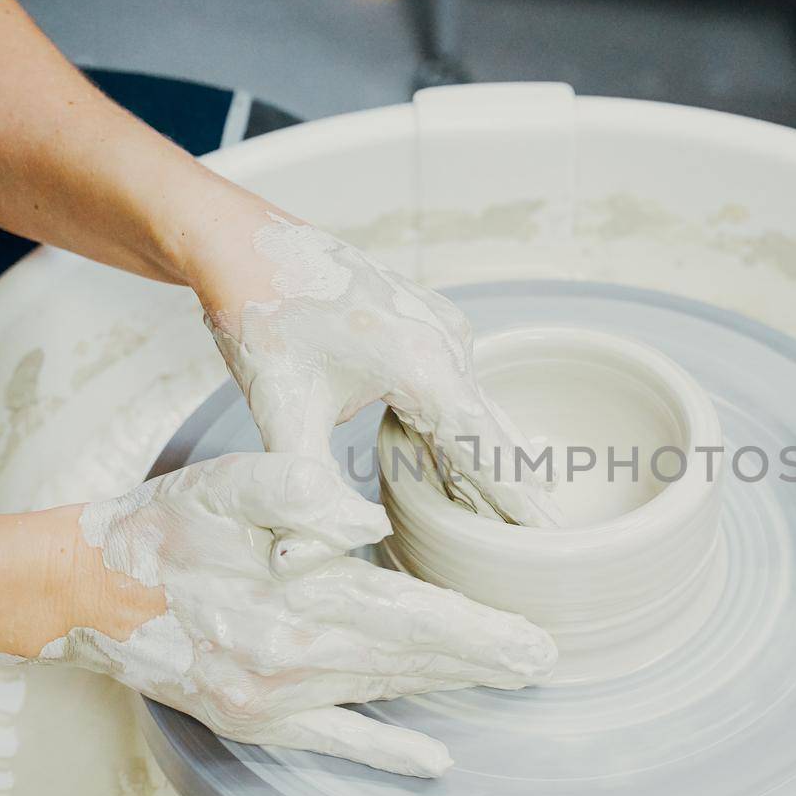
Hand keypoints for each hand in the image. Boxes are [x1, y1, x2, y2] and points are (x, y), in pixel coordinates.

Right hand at [50, 452, 556, 776]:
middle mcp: (292, 658)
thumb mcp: (222, 483)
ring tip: (507, 682)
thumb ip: (295, 489)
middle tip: (545, 662)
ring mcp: (273, 698)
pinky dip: (385, 747)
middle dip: (483, 661)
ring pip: (383, 693)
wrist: (82, 589)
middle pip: (411, 660)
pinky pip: (334, 739)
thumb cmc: (160, 527)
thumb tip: (366, 522)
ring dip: (448, 689)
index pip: (411, 616)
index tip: (533, 637)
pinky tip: (431, 758)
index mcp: (294, 598)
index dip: (477, 629)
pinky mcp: (253, 718)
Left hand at [194, 210, 560, 527]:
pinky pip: (458, 387)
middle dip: (516, 492)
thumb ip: (306, 488)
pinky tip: (457, 469)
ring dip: (484, 464)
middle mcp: (446, 341)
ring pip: (475, 410)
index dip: (519, 501)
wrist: (243, 242)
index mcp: (421, 363)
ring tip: (504, 522)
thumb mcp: (279, 411)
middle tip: (544, 546)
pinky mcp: (429, 324)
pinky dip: (460, 431)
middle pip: (493, 432)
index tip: (552, 539)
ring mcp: (442, 328)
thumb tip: (308, 553)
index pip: (487, 449)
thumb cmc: (261, 317)